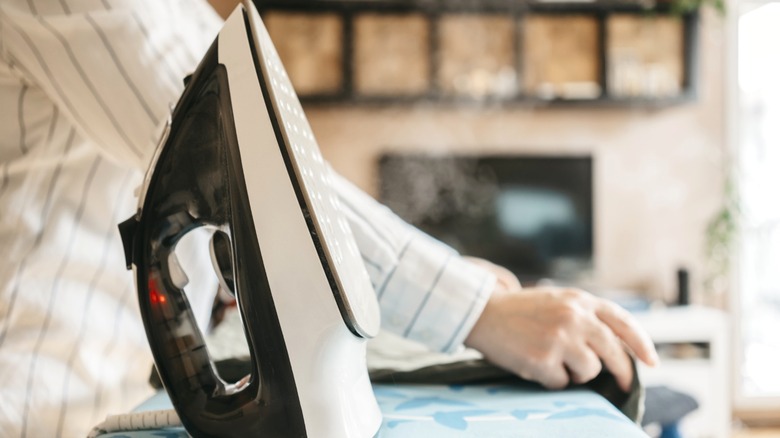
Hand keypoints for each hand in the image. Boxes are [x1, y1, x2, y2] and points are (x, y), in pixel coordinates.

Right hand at [464, 285, 658, 391]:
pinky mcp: (543, 359)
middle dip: (621, 371)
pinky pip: (562, 382)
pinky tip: (535, 362)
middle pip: (613, 352)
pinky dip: (552, 378)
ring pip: (590, 371)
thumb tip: (616, 347)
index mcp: (580, 300)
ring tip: (553, 358)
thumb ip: (586, 315)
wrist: (484, 313)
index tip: (651, 362)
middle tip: (621, 382)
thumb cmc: (522, 310)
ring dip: (576, 372)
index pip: (622, 322)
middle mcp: (574, 317)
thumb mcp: (558, 301)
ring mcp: (559, 339)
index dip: (641, 344)